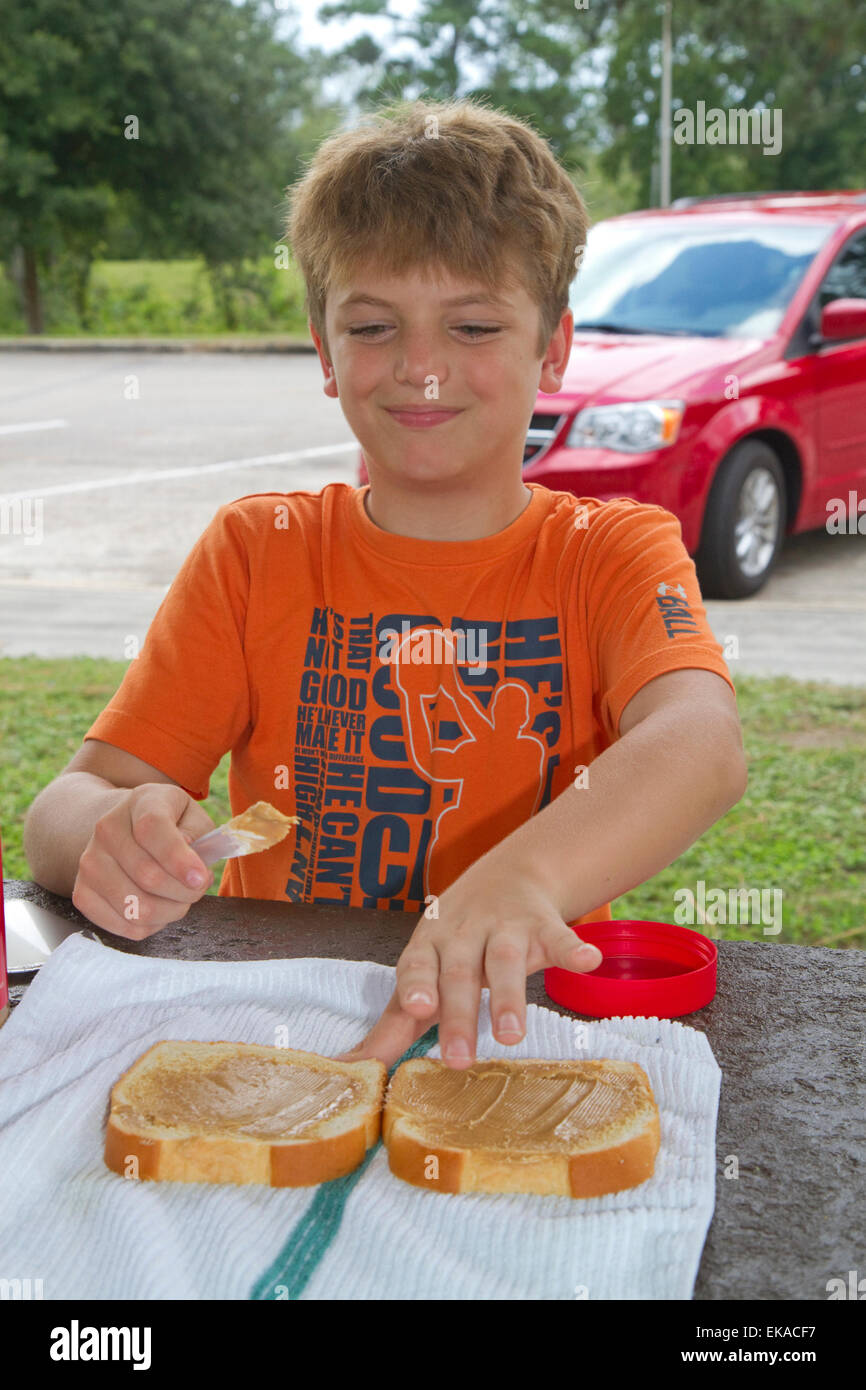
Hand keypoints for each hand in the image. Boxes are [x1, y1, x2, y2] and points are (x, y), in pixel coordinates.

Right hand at [72, 783, 215, 937]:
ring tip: (179, 898)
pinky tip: (158, 908)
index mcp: (141, 802)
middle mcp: (107, 829)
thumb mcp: (192, 816)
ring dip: (170, 912)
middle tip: (197, 887)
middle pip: (148, 876)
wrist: (126, 829)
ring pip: (136, 907)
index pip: (152, 829)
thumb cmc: (170, 825)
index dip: (178, 859)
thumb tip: (189, 864)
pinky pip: (123, 926)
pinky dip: (150, 926)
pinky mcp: (82, 893)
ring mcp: (89, 862)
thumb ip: (199, 835)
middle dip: (185, 892)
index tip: (201, 878)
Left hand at [333, 851, 602, 1070]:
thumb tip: (349, 1068)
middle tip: (460, 1060)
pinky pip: (560, 937)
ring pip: (504, 959)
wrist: (507, 876)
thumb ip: (394, 1023)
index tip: (418, 1007)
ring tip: (512, 1035)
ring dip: (508, 996)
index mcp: (429, 945)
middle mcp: (464, 933)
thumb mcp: (423, 972)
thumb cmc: (455, 940)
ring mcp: (505, 926)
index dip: (418, 983)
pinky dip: (573, 950)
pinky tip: (589, 962)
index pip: (418, 964)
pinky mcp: (543, 925)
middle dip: (460, 1014)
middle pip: (460, 972)